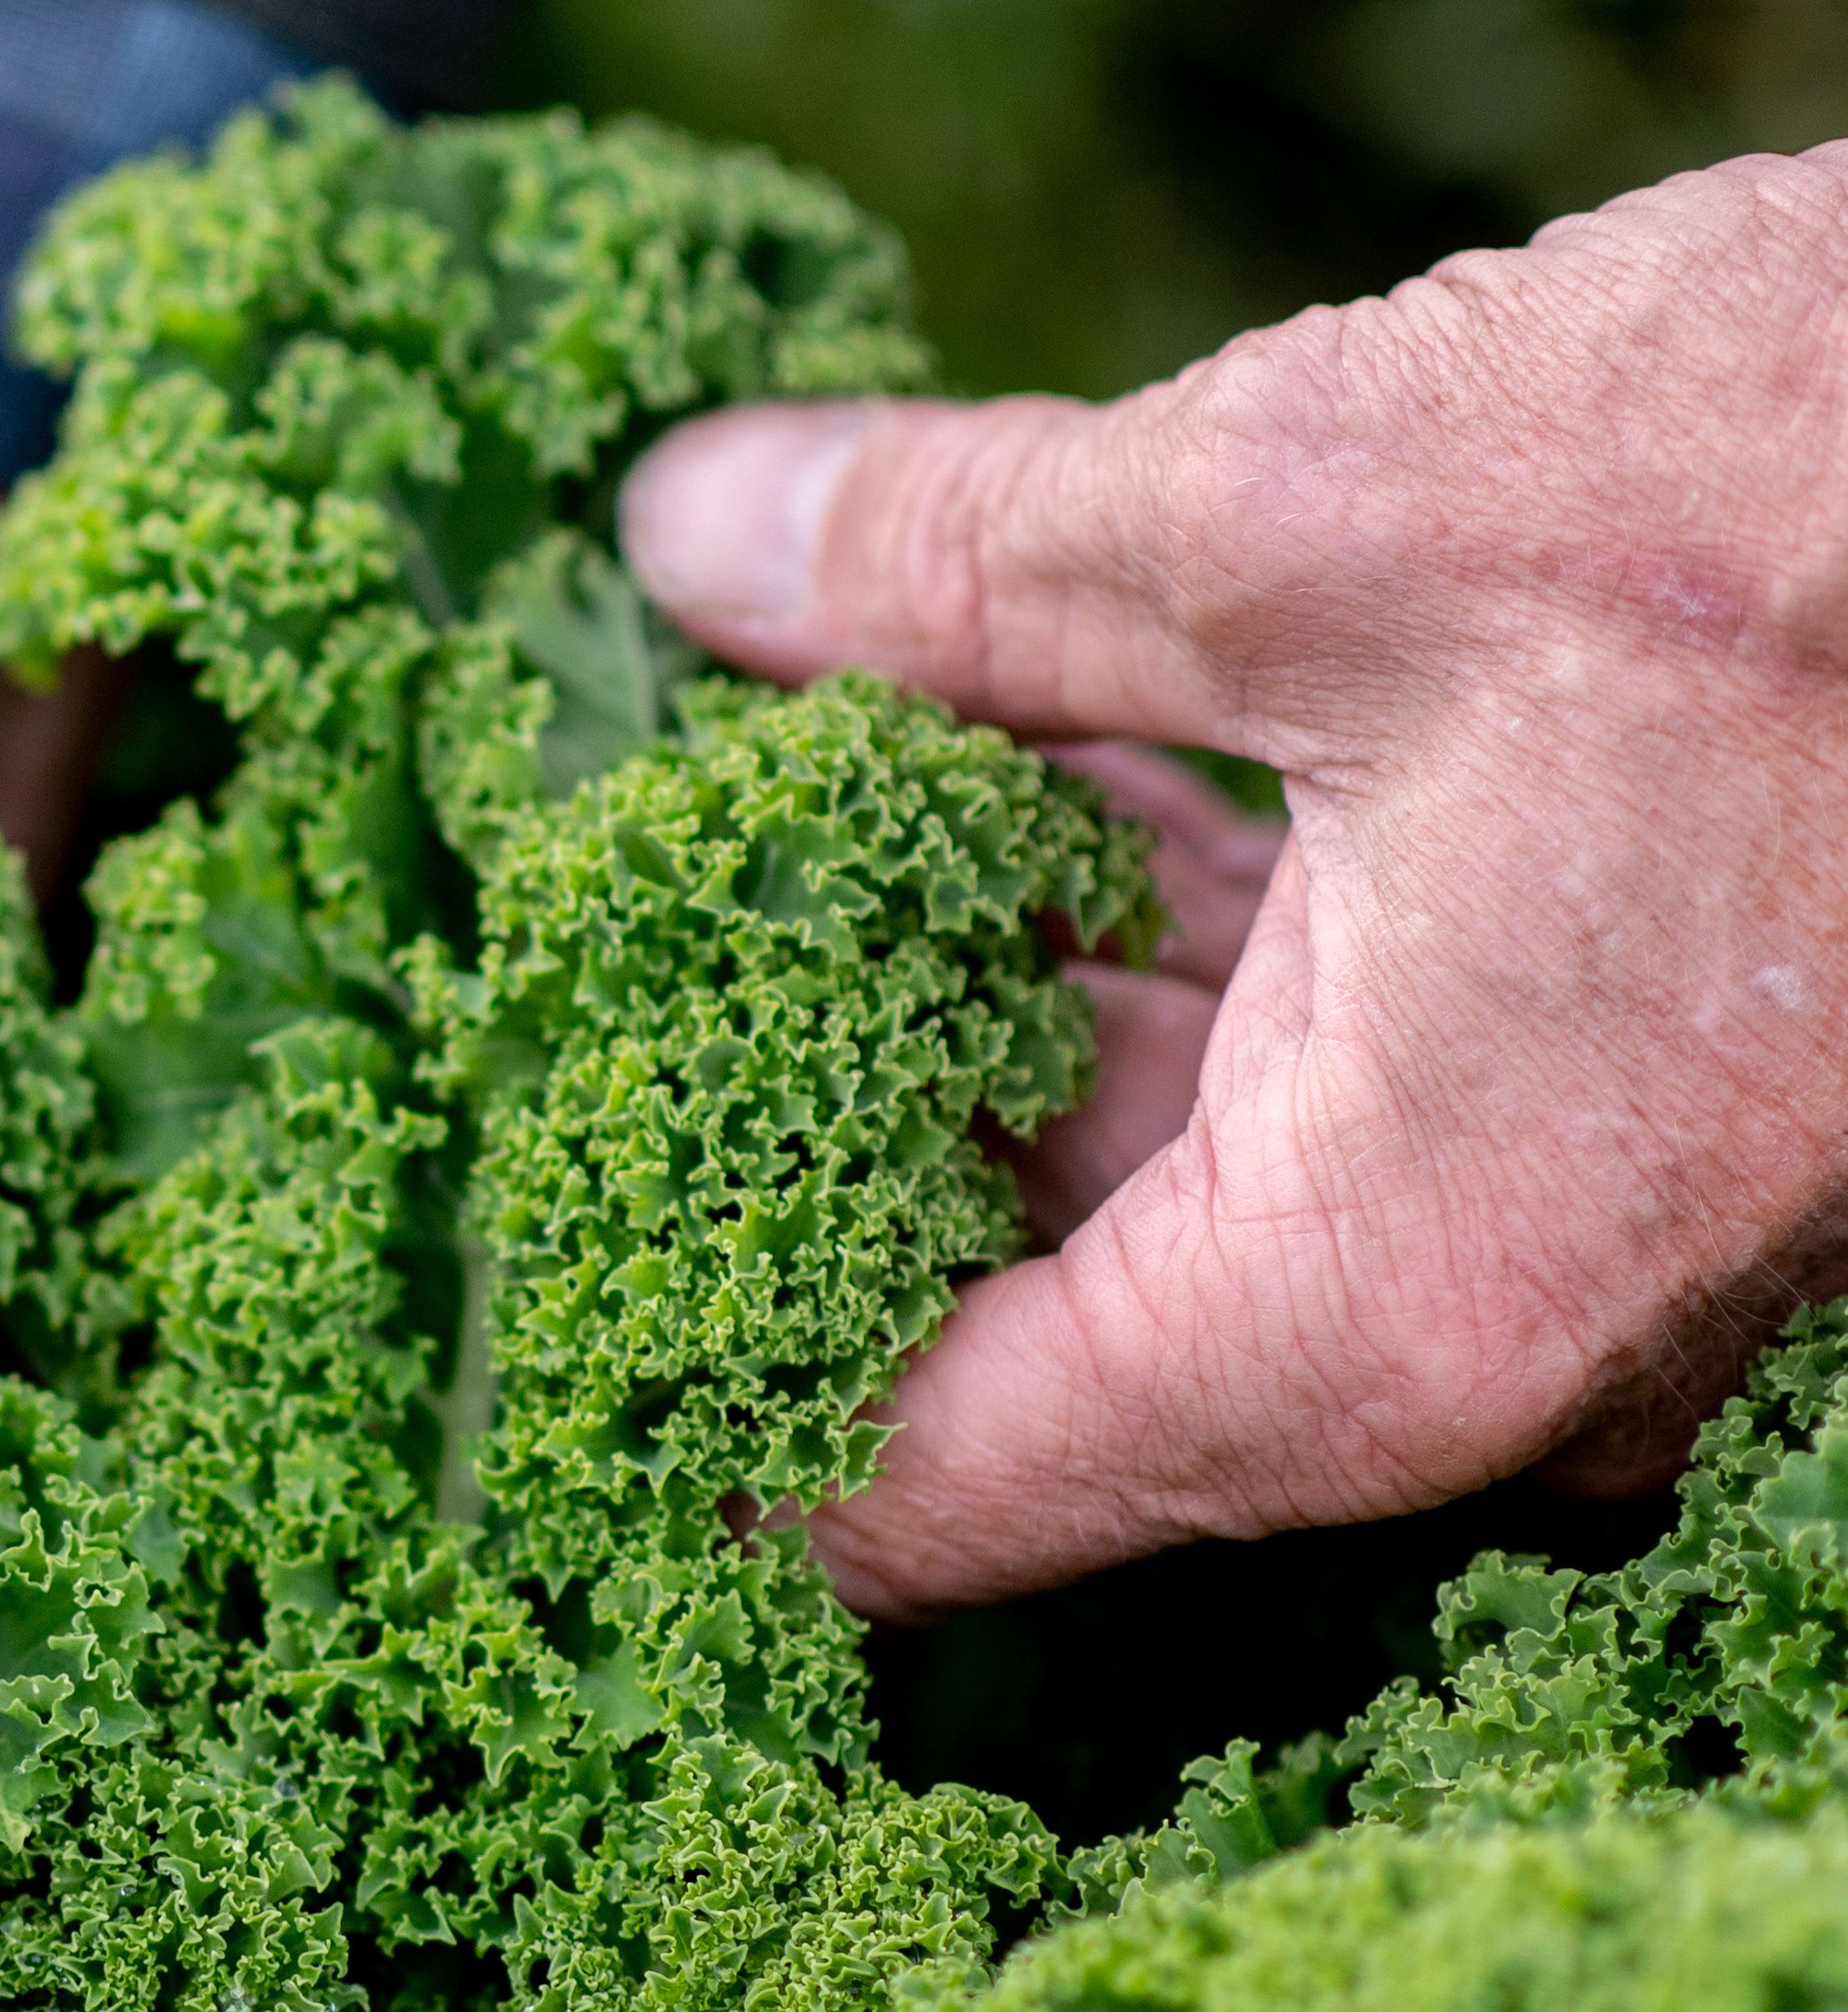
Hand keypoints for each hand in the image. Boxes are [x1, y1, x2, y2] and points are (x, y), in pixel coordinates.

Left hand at [621, 145, 1847, 1613]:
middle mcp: (1437, 1312)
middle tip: (500, 998)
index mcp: (1352, 1305)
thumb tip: (683, 542)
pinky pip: (1261, 1039)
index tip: (441, 1343)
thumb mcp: (1321, 513)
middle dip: (740, 1141)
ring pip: (1114, 1147)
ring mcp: (1520, 1198)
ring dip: (900, 989)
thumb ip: (957, 568)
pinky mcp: (1571, 1054)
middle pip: (977, 1313)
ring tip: (656, 830)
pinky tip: (923, 743)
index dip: (650, 1438)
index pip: (896, 1497)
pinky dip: (1090, 908)